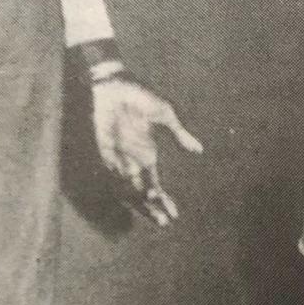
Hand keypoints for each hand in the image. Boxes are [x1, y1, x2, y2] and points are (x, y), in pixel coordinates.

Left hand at [91, 78, 202, 226]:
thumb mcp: (165, 115)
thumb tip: (199, 150)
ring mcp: (118, 154)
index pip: (155, 184)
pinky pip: (112, 169)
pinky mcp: (104, 146)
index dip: (164, 200)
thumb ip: (179, 134)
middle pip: (141, 191)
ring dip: (138, 199)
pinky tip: (133, 193)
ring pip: (127, 185)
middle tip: (164, 221)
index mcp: (148, 154)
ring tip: (153, 211)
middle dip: (152, 206)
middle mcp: (132, 159)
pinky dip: (121, 181)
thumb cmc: (141, 96)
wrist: (115, 83)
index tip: (174, 215)